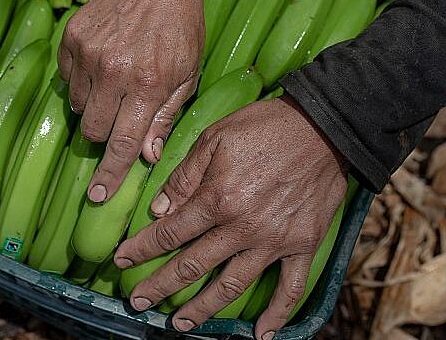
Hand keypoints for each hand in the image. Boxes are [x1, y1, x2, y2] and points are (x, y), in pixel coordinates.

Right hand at [58, 0, 206, 202]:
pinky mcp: (72, 38)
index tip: (97, 196)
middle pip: (92, 130)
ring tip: (115, 81)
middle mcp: (114, 72)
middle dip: (103, 134)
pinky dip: (82, 80)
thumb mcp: (187, 75)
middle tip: (118, 116)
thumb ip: (165, 117)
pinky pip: (67, 78)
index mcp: (148, 85)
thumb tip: (148, 156)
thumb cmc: (180, 29)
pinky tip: (103, 63)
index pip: (122, 142)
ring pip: (77, 105)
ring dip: (93, 105)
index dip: (110, 174)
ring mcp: (89, 54)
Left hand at [113, 96, 347, 337]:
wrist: (324, 126)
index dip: (141, 248)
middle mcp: (242, 227)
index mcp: (217, 198)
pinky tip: (261, 334)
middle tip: (138, 302)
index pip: (169, 232)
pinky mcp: (303, 245)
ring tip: (181, 325)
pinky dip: (278, 315)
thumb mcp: (215, 137)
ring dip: (203, 309)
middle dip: (160, 286)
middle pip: (192, 266)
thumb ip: (185, 176)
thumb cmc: (265, 126)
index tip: (122, 260)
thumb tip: (159, 210)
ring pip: (232, 285)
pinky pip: (290, 287)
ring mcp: (274, 240)